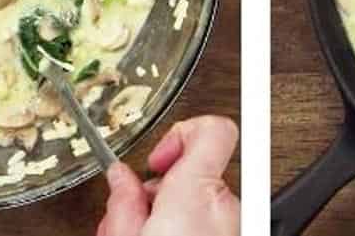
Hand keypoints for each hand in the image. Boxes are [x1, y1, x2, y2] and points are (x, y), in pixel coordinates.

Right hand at [97, 116, 239, 235]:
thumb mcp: (126, 235)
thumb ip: (124, 200)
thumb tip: (120, 178)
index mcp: (199, 191)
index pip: (214, 128)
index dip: (183, 132)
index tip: (159, 156)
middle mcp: (227, 206)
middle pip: (196, 171)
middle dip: (163, 189)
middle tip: (138, 215)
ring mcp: (235, 227)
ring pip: (201, 201)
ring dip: (173, 213)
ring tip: (145, 234)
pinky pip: (211, 222)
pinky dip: (188, 228)